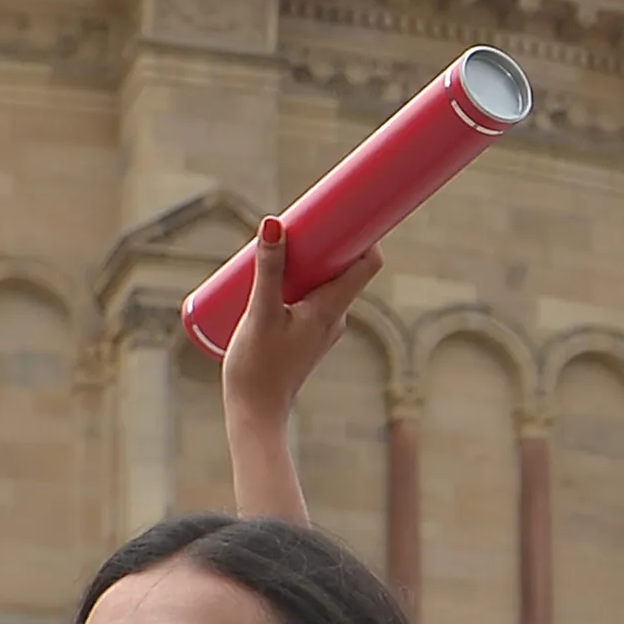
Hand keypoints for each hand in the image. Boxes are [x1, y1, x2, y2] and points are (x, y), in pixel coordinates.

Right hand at [216, 217, 376, 523]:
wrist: (255, 413)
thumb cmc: (258, 367)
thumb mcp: (259, 312)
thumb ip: (268, 269)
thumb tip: (275, 223)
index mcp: (333, 309)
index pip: (367, 263)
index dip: (365, 233)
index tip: (348, 209)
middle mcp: (335, 318)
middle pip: (343, 268)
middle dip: (326, 242)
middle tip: (300, 221)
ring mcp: (322, 328)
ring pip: (323, 284)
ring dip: (307, 263)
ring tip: (279, 246)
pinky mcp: (305, 336)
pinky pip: (309, 298)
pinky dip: (297, 282)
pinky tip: (271, 277)